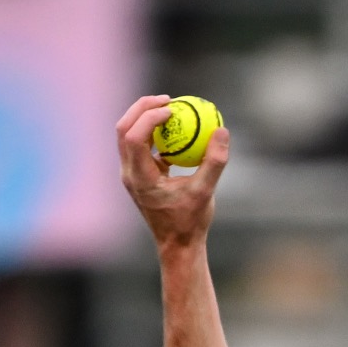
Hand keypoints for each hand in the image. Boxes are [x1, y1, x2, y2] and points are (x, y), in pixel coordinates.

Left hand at [116, 94, 230, 256]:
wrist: (178, 247)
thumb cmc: (191, 223)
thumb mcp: (206, 193)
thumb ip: (214, 162)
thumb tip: (223, 130)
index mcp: (140, 178)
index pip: (134, 136)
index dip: (150, 117)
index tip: (173, 109)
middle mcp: (129, 174)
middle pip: (124, 128)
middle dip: (143, 108)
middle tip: (168, 99)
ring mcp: (131, 174)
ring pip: (128, 134)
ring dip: (145, 117)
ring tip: (170, 109)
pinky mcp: (139, 175)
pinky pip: (140, 144)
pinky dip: (153, 132)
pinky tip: (174, 129)